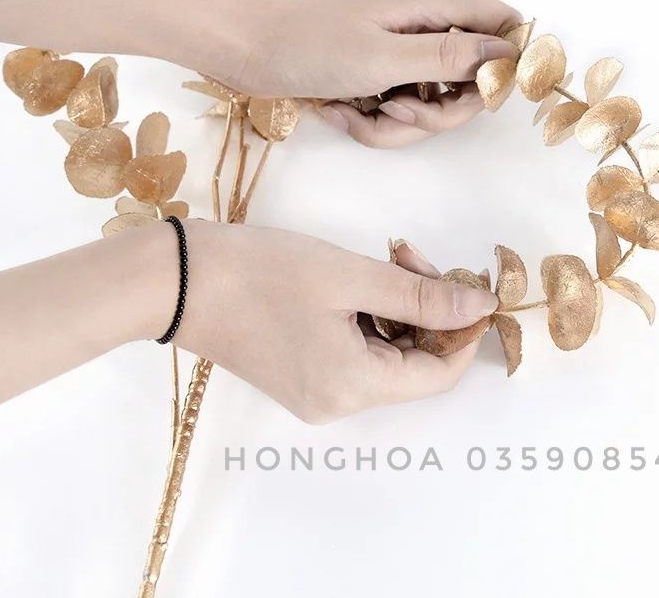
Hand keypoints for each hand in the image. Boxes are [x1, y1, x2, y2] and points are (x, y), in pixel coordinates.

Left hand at [0, 0, 519, 146]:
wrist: (242, 49)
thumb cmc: (309, 45)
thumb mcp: (383, 56)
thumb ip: (449, 55)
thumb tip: (507, 51)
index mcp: (430, 5)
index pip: (500, 21)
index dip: (506, 60)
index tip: (485, 95)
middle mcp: (420, 27)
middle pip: (468, 79)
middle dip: (438, 110)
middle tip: (399, 108)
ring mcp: (397, 55)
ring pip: (430, 104)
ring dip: (397, 122)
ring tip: (357, 111)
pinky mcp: (375, 77)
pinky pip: (396, 111)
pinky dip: (372, 121)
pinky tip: (341, 112)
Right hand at [175, 220, 497, 423]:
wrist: (177, 280)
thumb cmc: (262, 273)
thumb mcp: (350, 275)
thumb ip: (421, 294)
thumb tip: (481, 306)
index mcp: (353, 387)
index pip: (438, 375)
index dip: (461, 331)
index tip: (463, 283)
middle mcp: (337, 403)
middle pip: (411, 364)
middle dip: (424, 308)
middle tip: (407, 253)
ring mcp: (316, 393)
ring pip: (385, 354)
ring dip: (396, 307)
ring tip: (382, 258)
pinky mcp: (300, 376)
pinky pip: (355, 352)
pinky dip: (368, 317)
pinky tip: (357, 280)